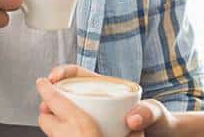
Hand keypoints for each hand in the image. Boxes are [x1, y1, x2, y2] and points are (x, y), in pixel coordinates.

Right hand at [45, 65, 177, 136]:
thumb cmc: (159, 122)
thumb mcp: (155, 113)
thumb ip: (148, 112)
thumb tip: (133, 118)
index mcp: (109, 89)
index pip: (79, 73)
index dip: (63, 73)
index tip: (53, 78)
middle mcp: (99, 100)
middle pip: (68, 91)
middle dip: (52, 94)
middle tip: (44, 103)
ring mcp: (95, 115)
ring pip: (68, 110)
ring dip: (54, 111)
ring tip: (46, 116)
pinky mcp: (94, 130)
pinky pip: (74, 126)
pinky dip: (64, 127)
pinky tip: (60, 131)